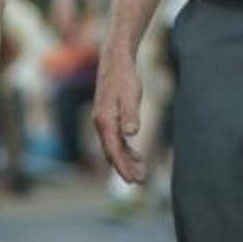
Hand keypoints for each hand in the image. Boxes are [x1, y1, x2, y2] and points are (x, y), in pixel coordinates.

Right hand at [92, 50, 145, 183]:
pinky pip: (116, 139)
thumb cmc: (125, 77)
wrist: (116, 60)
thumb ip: (130, 114)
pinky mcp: (109, 116)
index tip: (134, 180)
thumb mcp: (130, 95)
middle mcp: (101, 123)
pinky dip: (126, 149)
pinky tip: (136, 155)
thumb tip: (131, 134)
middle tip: (140, 181)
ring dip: (126, 160)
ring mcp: (103, 121)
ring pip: (113, 147)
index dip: (123, 167)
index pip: (114, 151)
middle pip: (112, 153)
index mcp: (105, 121)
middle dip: (125, 168)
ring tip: (141, 172)